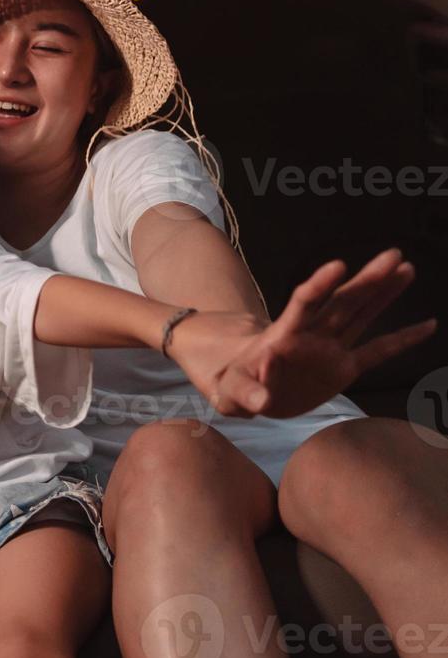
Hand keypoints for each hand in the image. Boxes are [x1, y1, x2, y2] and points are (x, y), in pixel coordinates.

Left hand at [173, 249, 436, 418]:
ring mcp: (329, 349)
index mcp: (283, 335)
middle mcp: (311, 336)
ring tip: (406, 268)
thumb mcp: (230, 390)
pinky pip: (378, 351)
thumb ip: (247, 393)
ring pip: (361, 315)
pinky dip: (402, 340)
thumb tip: (261, 402)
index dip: (319, 284)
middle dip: (366, 279)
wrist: (241, 389)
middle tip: (393, 254)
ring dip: (383, 293)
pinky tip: (427, 325)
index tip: (338, 265)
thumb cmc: (230, 383)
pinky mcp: (343, 368)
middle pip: (342, 301)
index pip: (303, 303)